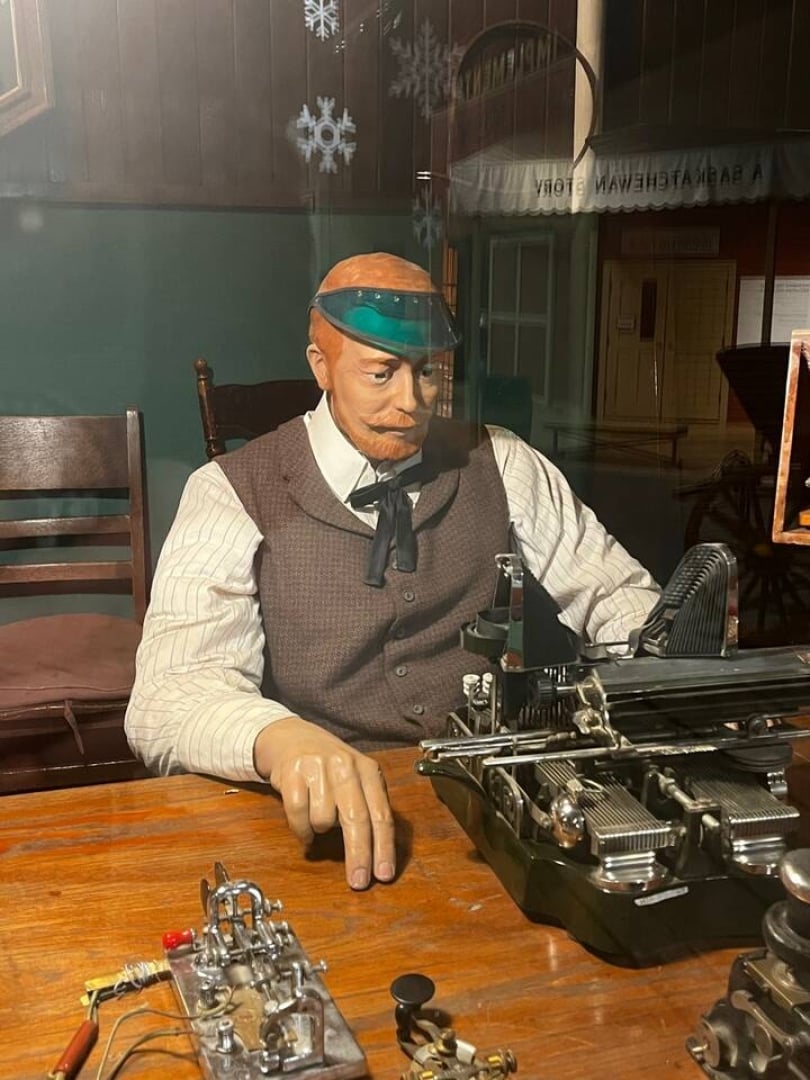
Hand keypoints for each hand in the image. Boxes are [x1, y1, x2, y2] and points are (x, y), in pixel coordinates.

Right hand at [254, 716, 395, 889]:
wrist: (291, 738)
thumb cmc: (329, 767)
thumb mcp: (357, 779)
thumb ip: (369, 807)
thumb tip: (379, 854)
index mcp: (368, 770)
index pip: (381, 814)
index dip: (383, 848)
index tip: (383, 874)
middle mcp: (346, 766)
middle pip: (357, 818)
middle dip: (359, 855)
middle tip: (358, 881)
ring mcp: (318, 767)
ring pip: (323, 820)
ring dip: (320, 830)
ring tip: (318, 818)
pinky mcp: (292, 772)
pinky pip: (298, 815)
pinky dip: (301, 828)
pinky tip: (304, 826)